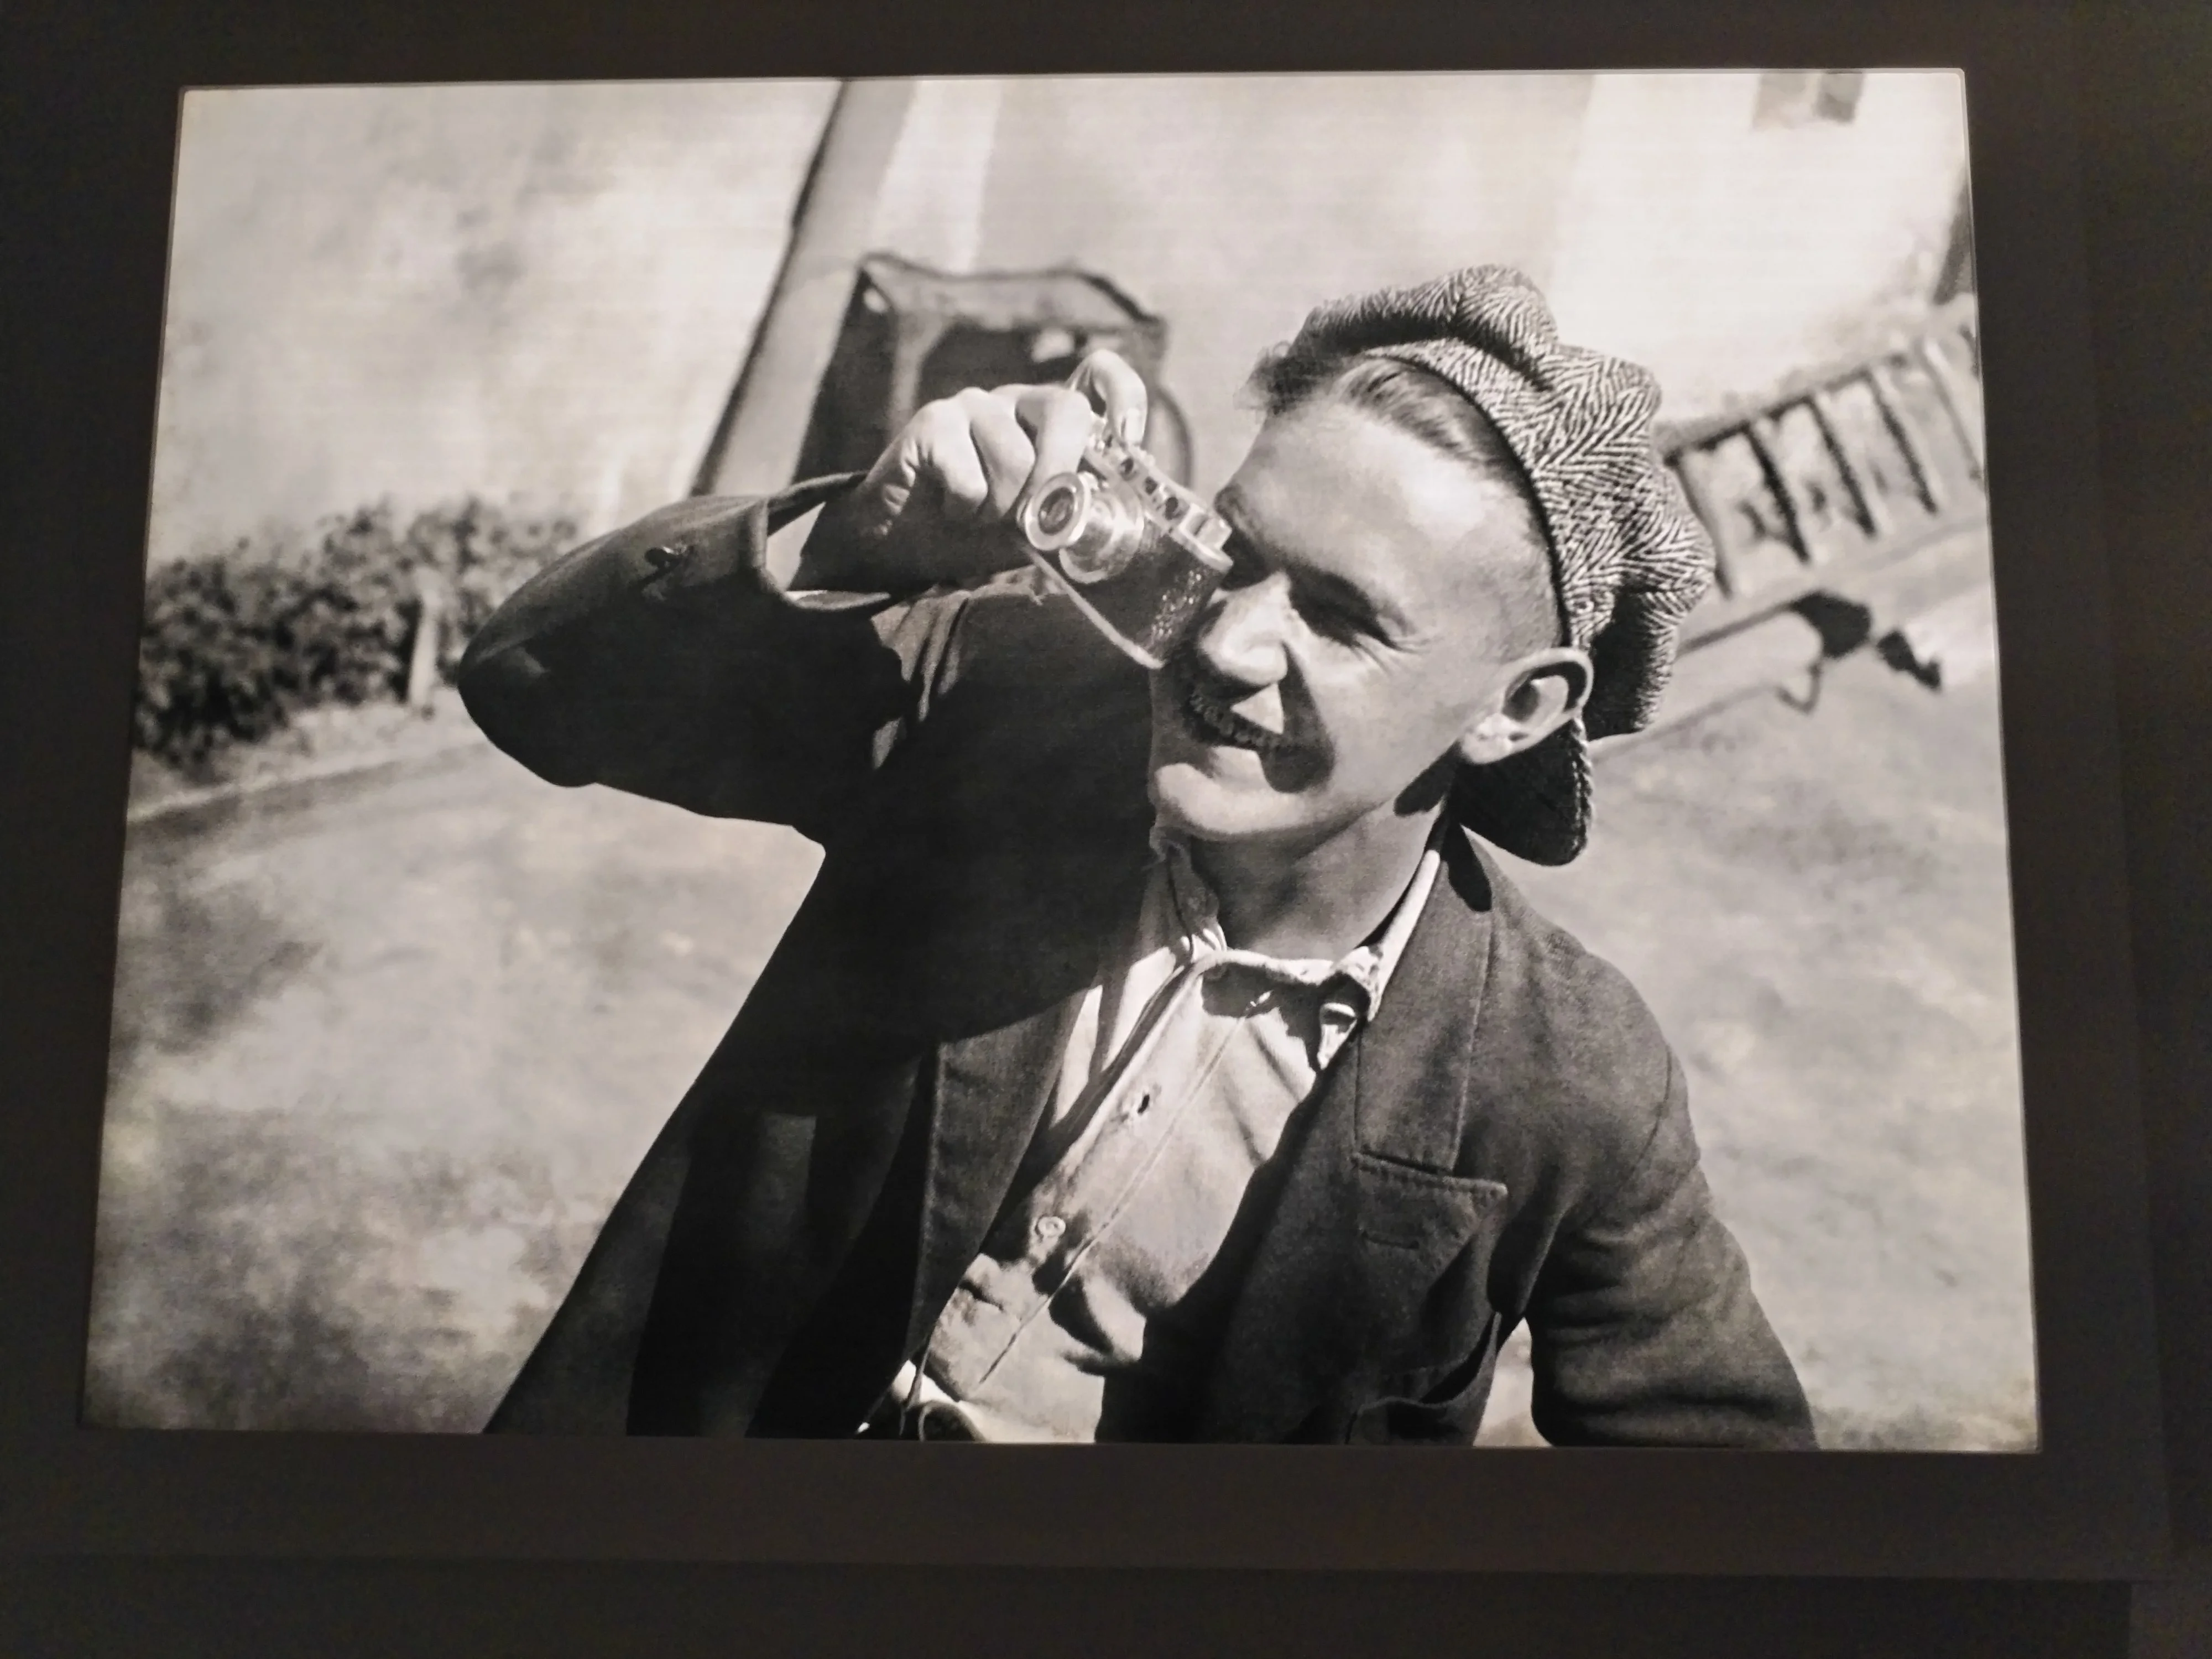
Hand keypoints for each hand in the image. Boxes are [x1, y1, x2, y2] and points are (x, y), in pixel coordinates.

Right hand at [797, 349, 1149, 591]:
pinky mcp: (932, 421)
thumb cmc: (973, 534)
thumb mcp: (1036, 530)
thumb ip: (1073, 513)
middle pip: (1067, 410)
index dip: (1123, 395)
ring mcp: (973, 405)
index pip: (1098, 375)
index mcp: (1049, 420)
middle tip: (1034, 520)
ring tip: (979, 518)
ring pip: (1016, 455)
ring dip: (1001, 509)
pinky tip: (949, 510)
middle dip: (1059, 477)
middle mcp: (1015, 400)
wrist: (899, 547)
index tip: (1129, 439)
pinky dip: (963, 509)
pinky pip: (968, 475)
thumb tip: (1112, 514)